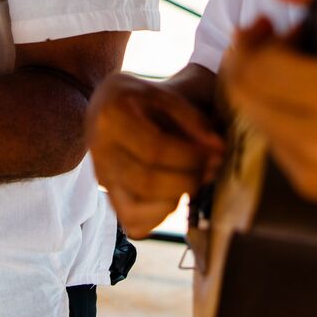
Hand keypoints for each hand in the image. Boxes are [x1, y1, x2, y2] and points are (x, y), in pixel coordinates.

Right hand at [86, 71, 224, 237]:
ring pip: (137, 208)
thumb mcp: (169, 94)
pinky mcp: (109, 196)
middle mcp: (98, 150)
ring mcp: (101, 177)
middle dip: (188, 179)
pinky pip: (133, 222)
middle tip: (214, 168)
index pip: (153, 147)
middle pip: (146, 181)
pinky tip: (177, 193)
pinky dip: (161, 215)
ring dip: (177, 199)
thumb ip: (193, 119)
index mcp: (111, 115)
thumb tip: (218, 150)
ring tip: (199, 180)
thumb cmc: (146, 98)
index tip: (218, 152)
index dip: (190, 156)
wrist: (110, 105)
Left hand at [222, 19, 316, 212]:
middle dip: (250, 58)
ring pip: (254, 118)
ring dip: (262, 86)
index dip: (255, 39)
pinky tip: (304, 98)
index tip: (270, 23)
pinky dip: (277, 114)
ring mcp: (316, 171)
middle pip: (246, 93)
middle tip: (271, 37)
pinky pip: (273, 142)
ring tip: (292, 66)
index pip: (260, 67)